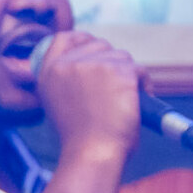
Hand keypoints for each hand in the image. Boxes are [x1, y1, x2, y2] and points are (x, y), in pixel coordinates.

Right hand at [31, 31, 141, 163]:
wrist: (92, 153)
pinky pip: (139, 70)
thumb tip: (88, 66)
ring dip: (128, 76)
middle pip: (99, 46)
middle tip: (113, 91)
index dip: (82, 40)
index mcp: (49, 73)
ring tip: (123, 101)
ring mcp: (93, 64)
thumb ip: (67, 81)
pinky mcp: (118, 70)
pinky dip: (143, 85)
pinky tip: (135, 102)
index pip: (64, 38)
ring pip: (121, 57)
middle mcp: (67, 64)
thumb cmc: (80, 139)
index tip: (95, 51)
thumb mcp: (58, 104)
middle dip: (111, 63)